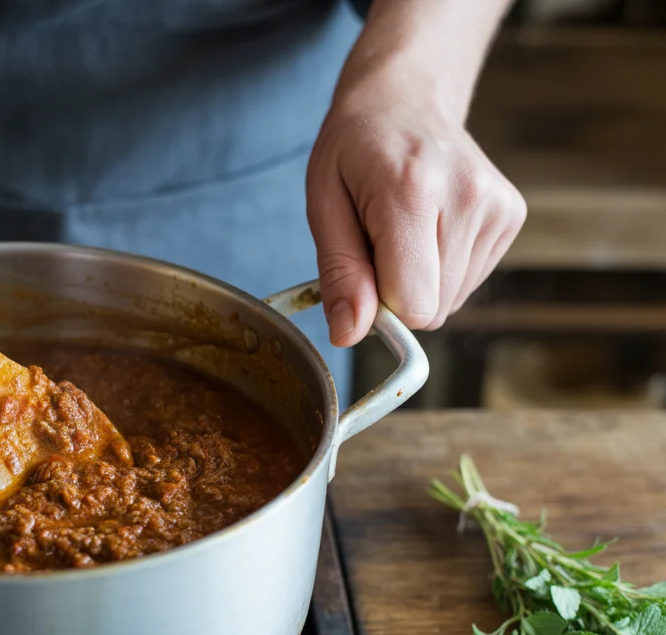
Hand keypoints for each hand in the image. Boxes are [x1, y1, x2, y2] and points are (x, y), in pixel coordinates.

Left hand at [306, 70, 526, 345]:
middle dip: (396, 291)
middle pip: (433, 307)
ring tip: (403, 228)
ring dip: (419, 280)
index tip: (361, 275)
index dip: (380, 307)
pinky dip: (442, 269)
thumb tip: (350, 334)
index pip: (413, 303)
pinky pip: (468, 281)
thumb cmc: (354, 150)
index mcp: (412, 192)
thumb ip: (339, 273)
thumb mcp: (323, 205)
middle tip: (378, 241)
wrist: (404, 98)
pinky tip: (429, 228)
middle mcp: (467, 197)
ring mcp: (497, 205)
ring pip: (452, 300)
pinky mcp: (512, 214)